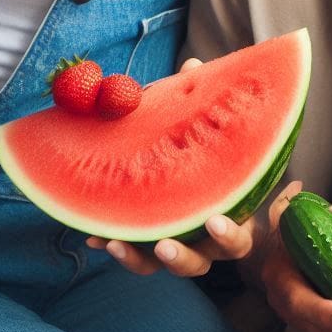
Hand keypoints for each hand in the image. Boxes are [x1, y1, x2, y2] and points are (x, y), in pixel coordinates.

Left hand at [86, 56, 264, 276]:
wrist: (201, 174)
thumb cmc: (212, 152)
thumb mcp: (207, 128)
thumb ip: (203, 103)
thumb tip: (192, 64)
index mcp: (232, 217)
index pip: (239, 239)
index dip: (229, 234)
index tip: (214, 218)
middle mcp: (207, 242)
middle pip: (200, 263)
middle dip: (183, 256)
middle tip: (164, 244)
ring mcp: (178, 247)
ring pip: (162, 266)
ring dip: (140, 259)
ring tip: (117, 242)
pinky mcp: (151, 247)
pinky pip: (134, 254)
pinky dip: (116, 244)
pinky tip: (92, 234)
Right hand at [261, 182, 331, 331]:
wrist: (270, 249)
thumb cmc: (291, 234)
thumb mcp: (300, 222)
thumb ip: (320, 216)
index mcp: (278, 272)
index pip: (297, 297)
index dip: (322, 311)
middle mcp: (278, 297)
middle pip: (306, 322)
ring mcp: (287, 313)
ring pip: (314, 331)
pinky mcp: (299, 320)